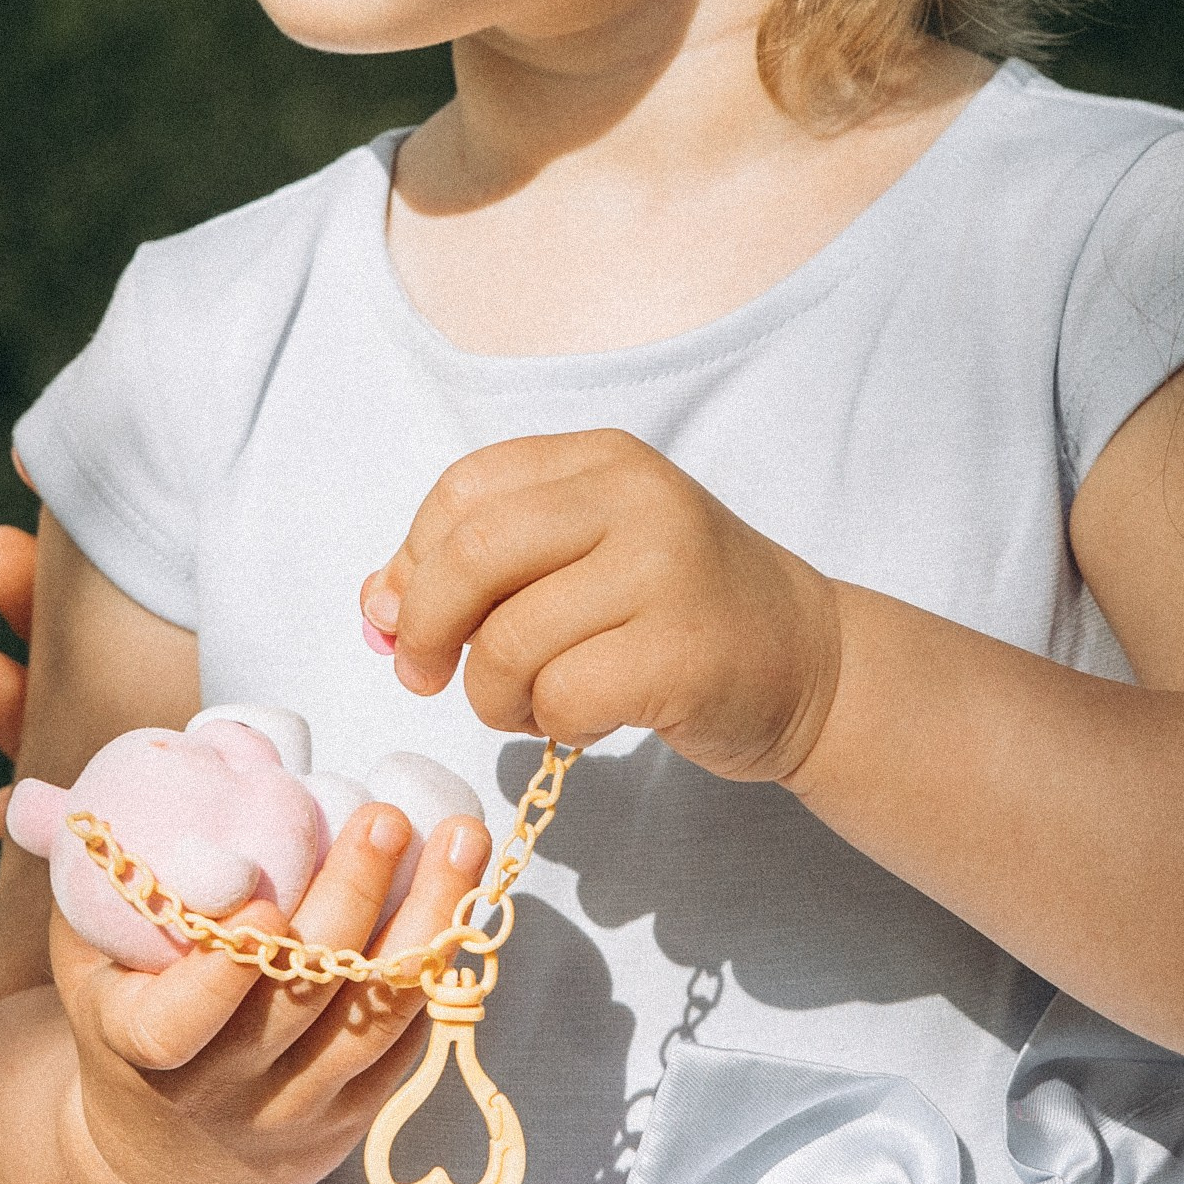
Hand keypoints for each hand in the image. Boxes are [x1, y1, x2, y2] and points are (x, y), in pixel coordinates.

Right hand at [51, 797, 492, 1183]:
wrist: (164, 1162)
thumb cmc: (124, 1015)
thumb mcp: (83, 957)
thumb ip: (82, 874)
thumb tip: (16, 797)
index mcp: (143, 1050)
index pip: (182, 1021)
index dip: (224, 965)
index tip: (259, 893)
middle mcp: (224, 1089)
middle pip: (299, 1000)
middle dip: (346, 902)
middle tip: (381, 813)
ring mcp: (297, 1108)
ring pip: (373, 1018)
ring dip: (425, 922)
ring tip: (459, 835)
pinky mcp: (356, 1115)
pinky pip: (410, 1041)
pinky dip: (441, 968)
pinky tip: (466, 895)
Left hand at [362, 428, 842, 779]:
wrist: (808, 660)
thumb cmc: (678, 610)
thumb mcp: (584, 557)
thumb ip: (483, 566)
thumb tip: (376, 604)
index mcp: (604, 459)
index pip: (464, 489)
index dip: (416, 560)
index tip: (411, 616)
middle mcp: (636, 499)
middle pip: (471, 555)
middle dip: (426, 628)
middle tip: (427, 676)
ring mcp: (666, 572)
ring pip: (507, 640)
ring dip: (493, 696)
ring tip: (534, 703)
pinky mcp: (683, 653)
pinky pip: (560, 697)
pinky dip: (551, 725)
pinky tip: (583, 720)